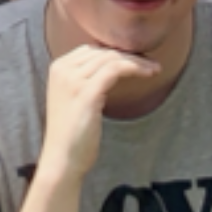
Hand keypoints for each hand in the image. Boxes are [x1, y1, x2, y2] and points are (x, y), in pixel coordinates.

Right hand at [38, 45, 160, 182]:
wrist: (61, 162)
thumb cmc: (72, 135)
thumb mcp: (73, 98)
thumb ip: (84, 79)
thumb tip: (111, 65)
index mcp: (58, 67)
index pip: (91, 49)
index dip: (115, 51)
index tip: (134, 59)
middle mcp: (63, 69)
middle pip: (103, 51)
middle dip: (128, 55)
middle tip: (149, 63)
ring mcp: (73, 80)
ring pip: (112, 58)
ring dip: (136, 61)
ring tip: (153, 69)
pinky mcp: (87, 93)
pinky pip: (116, 69)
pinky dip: (135, 68)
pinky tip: (149, 74)